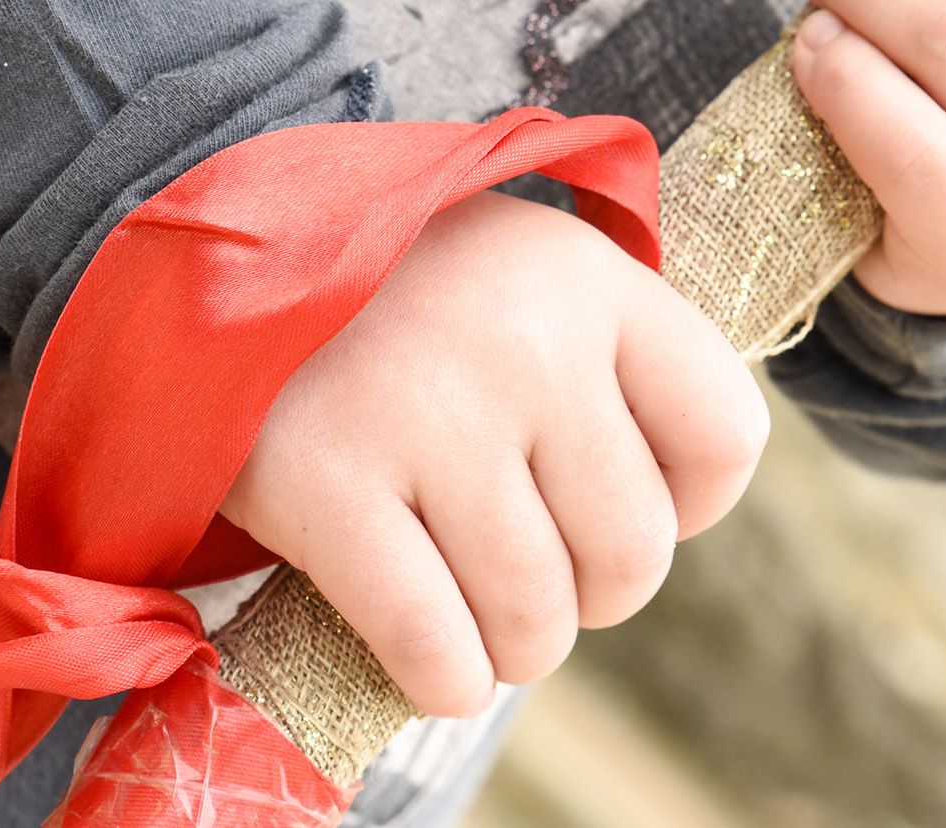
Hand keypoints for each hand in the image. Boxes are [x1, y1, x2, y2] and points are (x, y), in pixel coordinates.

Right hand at [221, 191, 765, 715]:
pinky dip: (444, 679)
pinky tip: (434, 660)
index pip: (725, 436)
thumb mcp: (525, 275)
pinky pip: (433, 648)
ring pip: (536, 620)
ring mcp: (423, 414)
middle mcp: (521, 342)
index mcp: (587, 280)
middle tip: (533, 566)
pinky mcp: (322, 484)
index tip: (619, 500)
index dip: (688, 502)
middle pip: (633, 553)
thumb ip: (614, 359)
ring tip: (480, 614)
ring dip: (516, 648)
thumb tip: (678, 506)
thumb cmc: (400, 293)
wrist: (220, 266)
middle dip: (592, 593)